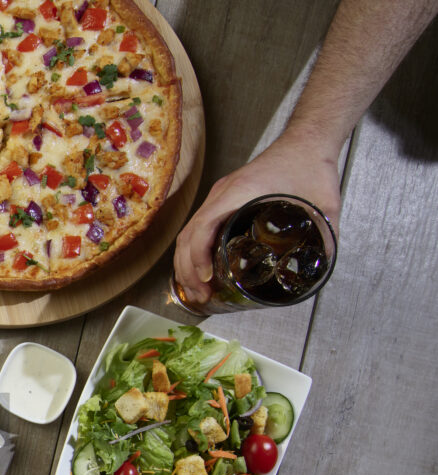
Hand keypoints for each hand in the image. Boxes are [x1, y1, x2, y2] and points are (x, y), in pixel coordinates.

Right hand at [173, 130, 341, 303]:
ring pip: (188, 233)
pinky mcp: (222, 200)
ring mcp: (219, 196)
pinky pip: (197, 228)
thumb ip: (327, 234)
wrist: (307, 141)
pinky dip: (192, 251)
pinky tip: (199, 269)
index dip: (199, 256)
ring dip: (186, 263)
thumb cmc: (310, 164)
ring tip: (196, 289)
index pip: (204, 226)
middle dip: (187, 269)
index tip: (207, 278)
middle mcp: (222, 194)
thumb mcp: (324, 203)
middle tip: (201, 295)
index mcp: (240, 192)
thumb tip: (324, 265)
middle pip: (188, 235)